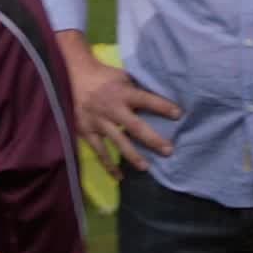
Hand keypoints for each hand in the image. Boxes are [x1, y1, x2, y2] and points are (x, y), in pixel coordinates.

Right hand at [68, 56, 179, 178]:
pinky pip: (99, 151)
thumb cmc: (104, 77)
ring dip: (133, 155)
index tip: (179, 115)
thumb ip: (138, 88)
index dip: (162, 107)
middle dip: (153, 139)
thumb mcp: (123, 76)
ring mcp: (99, 122)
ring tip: (146, 168)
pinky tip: (119, 176)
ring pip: (118, 141)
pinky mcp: (87, 131)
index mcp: (123, 93)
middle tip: (169, 150)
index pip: (146, 99)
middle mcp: (112, 109)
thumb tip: (161, 95)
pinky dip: (108, 165)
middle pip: (135, 126)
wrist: (73, 77)